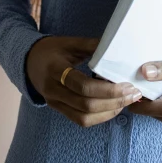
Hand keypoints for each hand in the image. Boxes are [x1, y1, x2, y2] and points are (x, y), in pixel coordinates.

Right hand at [25, 35, 142, 127]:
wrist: (28, 61)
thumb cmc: (52, 49)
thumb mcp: (70, 42)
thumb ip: (92, 45)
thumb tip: (117, 46)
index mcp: (55, 70)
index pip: (82, 85)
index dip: (106, 88)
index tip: (126, 84)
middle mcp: (53, 90)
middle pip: (86, 105)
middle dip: (113, 101)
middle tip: (133, 94)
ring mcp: (55, 103)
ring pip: (84, 117)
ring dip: (108, 112)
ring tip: (127, 102)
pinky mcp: (59, 109)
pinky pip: (80, 120)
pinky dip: (99, 117)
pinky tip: (113, 108)